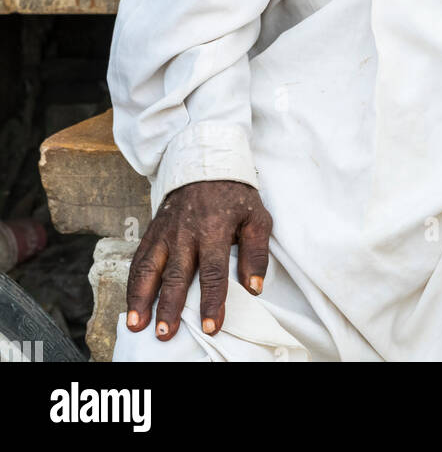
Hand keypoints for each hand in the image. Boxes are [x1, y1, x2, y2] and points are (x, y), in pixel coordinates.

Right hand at [125, 180, 271, 339]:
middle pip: (176, 274)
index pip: (213, 271)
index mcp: (214, 229)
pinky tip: (130, 304)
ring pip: (149, 268)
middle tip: (165, 334)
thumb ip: (256, 253)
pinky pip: (139, 259)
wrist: (205, 163)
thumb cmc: (235, 195)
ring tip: (136, 324)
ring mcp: (166, 232)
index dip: (212, 300)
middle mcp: (186, 233)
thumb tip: (255, 287)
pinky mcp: (153, 231)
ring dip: (141, 298)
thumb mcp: (256, 217)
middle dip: (169, 306)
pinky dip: (132, 283)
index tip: (211, 325)